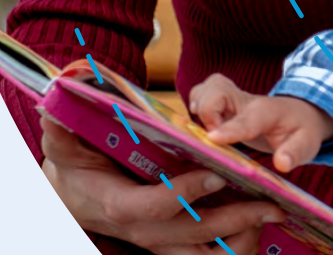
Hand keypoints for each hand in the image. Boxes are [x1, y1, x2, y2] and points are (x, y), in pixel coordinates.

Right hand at [41, 115, 282, 254]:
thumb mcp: (64, 141)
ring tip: (273, 215)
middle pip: (187, 232)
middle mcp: (139, 229)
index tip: (215, 171)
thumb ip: (63, 123)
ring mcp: (155, 239)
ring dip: (238, 236)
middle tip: (269, 201)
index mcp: (116, 203)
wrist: (72, 194)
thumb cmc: (73, 163)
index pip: (151, 207)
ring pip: (200, 250)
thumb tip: (60, 94)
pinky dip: (230, 246)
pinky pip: (202, 252)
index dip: (183, 193)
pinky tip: (259, 228)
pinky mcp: (168, 241)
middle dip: (230, 218)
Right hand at [189, 73, 332, 173]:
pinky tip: (195, 128)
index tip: (213, 139)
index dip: (230, 129)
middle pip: (218, 88)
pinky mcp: (222, 105)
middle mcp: (245, 102)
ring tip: (197, 130)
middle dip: (207, 109)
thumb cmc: (301, 131)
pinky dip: (194, 106)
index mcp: (266, 112)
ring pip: (207, 88)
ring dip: (198, 105)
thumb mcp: (306, 144)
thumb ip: (295, 153)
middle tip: (209, 138)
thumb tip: (282, 164)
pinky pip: (201, 96)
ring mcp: (232, 101)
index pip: (247, 118)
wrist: (300, 114)